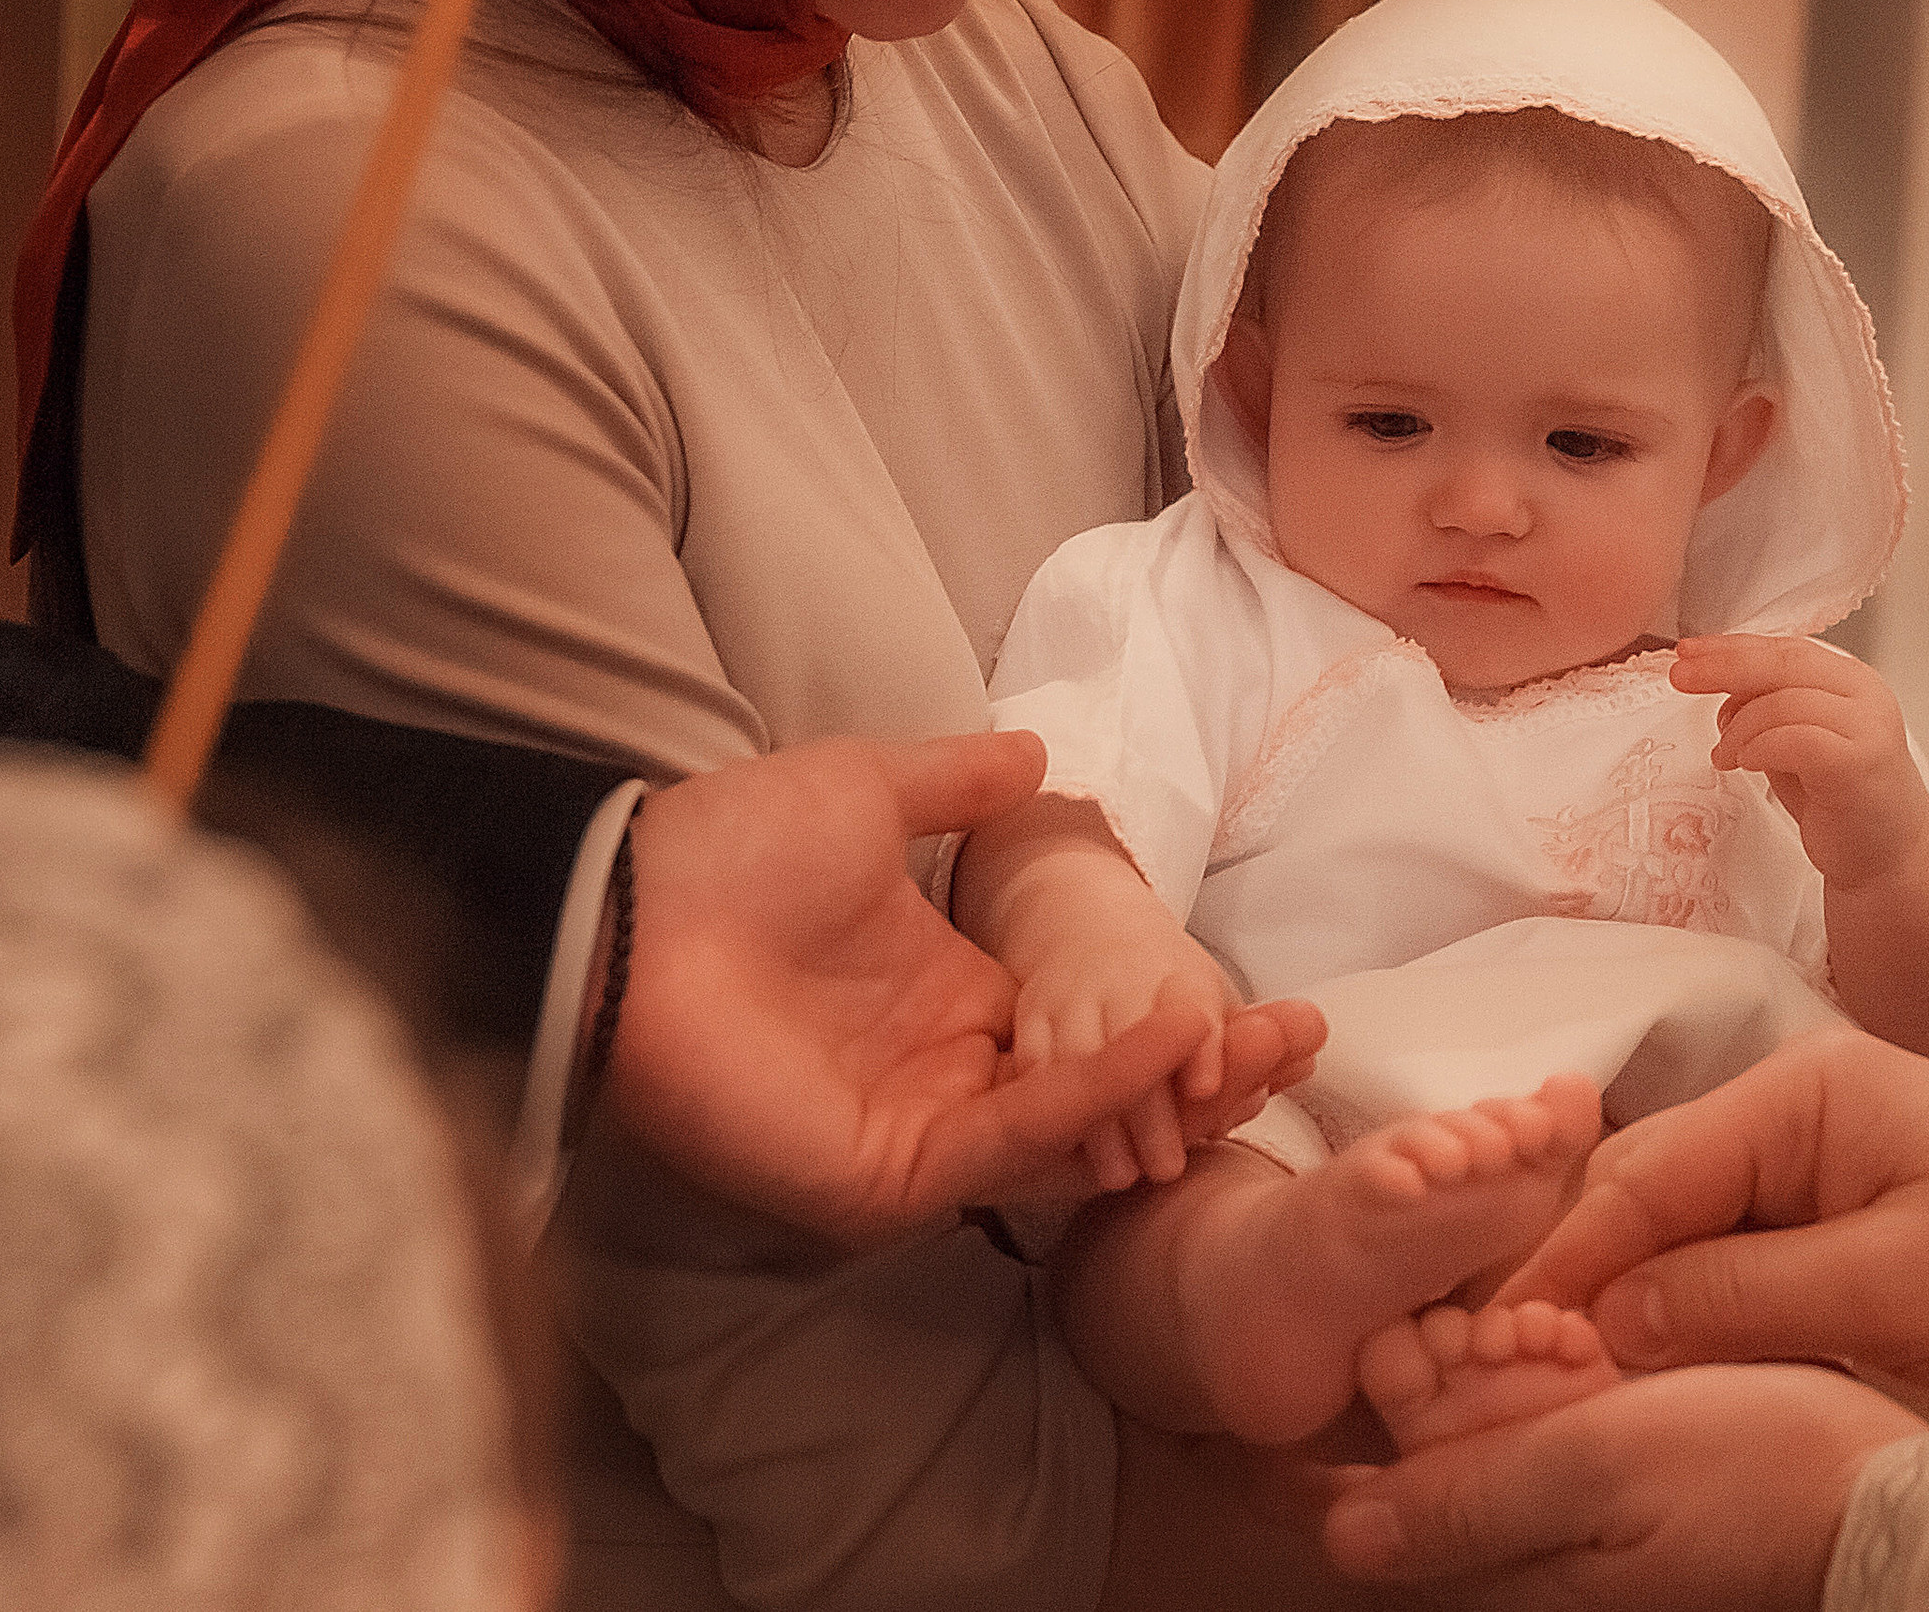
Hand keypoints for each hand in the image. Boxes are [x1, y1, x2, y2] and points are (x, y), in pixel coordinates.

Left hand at [596, 731, 1262, 1245]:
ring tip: (1258, 1042)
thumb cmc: (731, 846)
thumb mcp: (867, 790)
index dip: (1173, 1016)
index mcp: (952, 999)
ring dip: (1166, 1090)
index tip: (1266, 994)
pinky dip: (1085, 1096)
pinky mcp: (889, 1173)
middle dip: (1200, 1074)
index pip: (1089, 1028)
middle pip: (1102, 1096)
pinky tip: (1155, 1039)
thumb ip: (957, 785)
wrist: (631, 905)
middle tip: (1298, 1038)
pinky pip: (1008, 1142)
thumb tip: (1038, 756)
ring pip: (1074, 1133)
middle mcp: (950, 1074)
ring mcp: (922, 1130)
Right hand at [1006, 874, 1249, 1190]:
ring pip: (1077, 1058)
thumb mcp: (1214, 996)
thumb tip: (1310, 1054)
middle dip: (1148, 1107)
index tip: (1207, 1089)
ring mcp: (1071, 998)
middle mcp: (1122, 981)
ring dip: (1097, 1120)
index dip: (1200, 1044)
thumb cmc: (1163, 981)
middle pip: (1132, 1041)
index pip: (1190, 1006)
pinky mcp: (1030, 1017)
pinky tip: (1062, 1150)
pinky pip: (1031, 1062)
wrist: (1082, 919)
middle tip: (1167, 1168)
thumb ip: (1260, 1036)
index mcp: (1176, 976)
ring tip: (1118, 1175)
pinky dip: (1044, 1105)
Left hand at [1322, 1362, 1924, 1609]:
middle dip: (1444, 1371)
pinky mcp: (1631, 1467)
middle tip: (1476, 1318)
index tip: (1374, 1350)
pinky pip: (1559, 1412)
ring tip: (1545, 1318)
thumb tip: (1344, 1534)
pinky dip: (1558, 1363)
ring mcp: (1586, 1508)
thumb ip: (1469, 1497)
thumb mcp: (1596, 1471)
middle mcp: (1536, 1547)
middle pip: (1438, 1450)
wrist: (1893, 1491)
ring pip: (1494, 1421)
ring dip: (1500, 1357)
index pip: (1386, 1499)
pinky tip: (1583, 1326)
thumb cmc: (1754, 1478)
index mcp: (1511, 1565)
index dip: (1366, 1416)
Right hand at [1498, 1029, 1928, 1421]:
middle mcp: (1793, 1112)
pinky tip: (1638, 1362)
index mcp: (1802, 1090)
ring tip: (1552, 1372)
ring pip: (1673, 1230)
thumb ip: (1737, 1293)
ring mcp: (1811, 1166)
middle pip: (1643, 1190)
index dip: (1564, 1259)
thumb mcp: (1894, 1285)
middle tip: (1504, 1364)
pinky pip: (1722, 1261)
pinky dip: (1675, 1311)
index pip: (1642, 1170)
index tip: (1498, 1334)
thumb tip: (1603, 1322)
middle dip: (1575, 1274)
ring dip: (1620, 1298)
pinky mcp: (1830, 1224)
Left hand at [1668, 633, 1928, 892]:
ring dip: (1738, 728)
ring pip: (1783, 702)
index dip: (1732, 646)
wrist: (1888, 855)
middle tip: (1680, 678)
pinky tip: (1745, 764)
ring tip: (1725, 756)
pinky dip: (1759, 748)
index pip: (1785, 647)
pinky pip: (1794, 740)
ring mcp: (1867, 728)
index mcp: (1851, 680)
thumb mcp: (1795, 739)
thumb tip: (1714, 682)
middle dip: (1723, 667)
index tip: (1688, 652)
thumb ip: (1767, 707)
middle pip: (1783, 663)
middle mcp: (1865, 696)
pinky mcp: (1858, 763)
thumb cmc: (1839, 799)